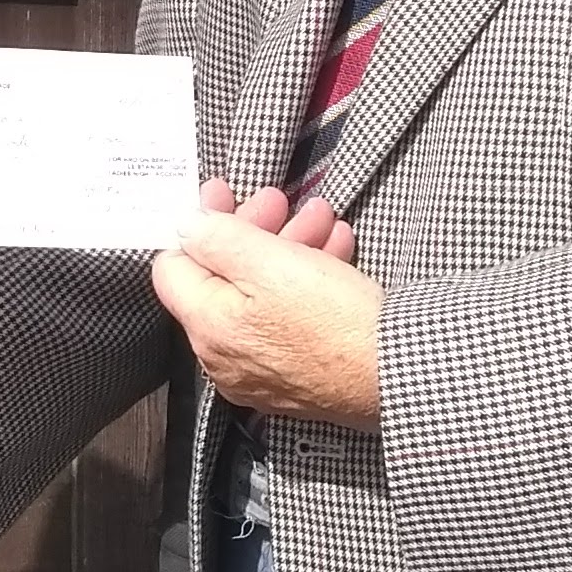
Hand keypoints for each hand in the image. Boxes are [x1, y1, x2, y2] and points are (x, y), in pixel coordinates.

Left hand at [154, 179, 380, 429]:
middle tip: (280, 199)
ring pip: (261, 295)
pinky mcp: (297, 376)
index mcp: (208, 327)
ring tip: (322, 217)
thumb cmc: (335, 321)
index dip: (196, 224)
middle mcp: (224, 357)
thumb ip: (219, 239)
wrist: (398, 377)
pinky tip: (335, 251)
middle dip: (254, 230)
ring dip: (287, 248)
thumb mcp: (271, 262)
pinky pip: (287, 319)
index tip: (223, 193)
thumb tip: (185, 225)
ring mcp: (260, 371)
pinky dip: (305, 282)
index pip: (173, 268)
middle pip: (223, 278)